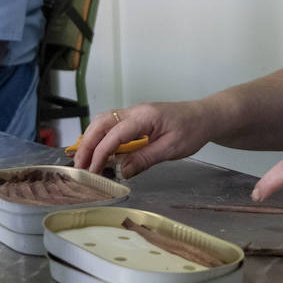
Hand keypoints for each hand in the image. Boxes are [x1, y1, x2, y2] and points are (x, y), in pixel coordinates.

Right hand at [72, 101, 210, 178]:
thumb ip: (145, 159)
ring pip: (103, 121)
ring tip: (84, 161)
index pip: (114, 134)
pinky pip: (111, 124)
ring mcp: (133, 113)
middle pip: (101, 123)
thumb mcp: (171, 149)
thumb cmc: (192, 130)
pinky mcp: (134, 119)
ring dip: (90, 139)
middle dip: (86, 144)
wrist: (204, 116)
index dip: (100, 153)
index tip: (92, 171)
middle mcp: (134, 111)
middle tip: (79, 166)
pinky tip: (98, 151)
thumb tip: (122, 172)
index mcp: (144, 117)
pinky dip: (100, 137)